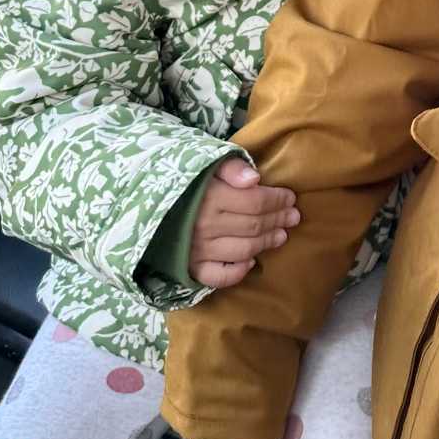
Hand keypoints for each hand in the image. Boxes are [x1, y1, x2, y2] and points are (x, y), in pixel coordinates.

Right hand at [189, 158, 299, 288]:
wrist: (144, 203)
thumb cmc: (184, 181)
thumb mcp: (205, 162)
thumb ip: (231, 167)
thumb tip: (255, 179)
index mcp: (211, 197)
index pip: (256, 201)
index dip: (278, 200)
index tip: (291, 198)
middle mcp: (205, 226)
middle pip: (254, 226)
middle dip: (278, 220)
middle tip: (293, 217)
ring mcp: (198, 250)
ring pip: (243, 250)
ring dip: (266, 243)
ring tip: (282, 235)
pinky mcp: (191, 268)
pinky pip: (219, 276)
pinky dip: (237, 272)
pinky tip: (251, 263)